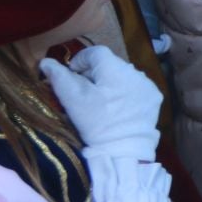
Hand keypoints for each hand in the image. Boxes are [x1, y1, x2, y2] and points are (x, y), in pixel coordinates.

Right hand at [40, 47, 161, 160]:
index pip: (96, 52)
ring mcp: (148, 85)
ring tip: (100, 99)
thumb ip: (60, 77)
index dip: (80, 60)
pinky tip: (117, 105)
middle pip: (110, 63)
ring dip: (110, 81)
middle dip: (94, 72)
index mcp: (116, 68)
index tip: (72, 75)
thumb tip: (46, 62)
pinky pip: (136, 87)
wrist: (123, 149)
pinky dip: (125, 91)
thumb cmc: (96, 123)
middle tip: (84, 90)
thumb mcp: (73, 100)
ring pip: (123, 75)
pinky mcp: (155, 98)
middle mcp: (136, 72)